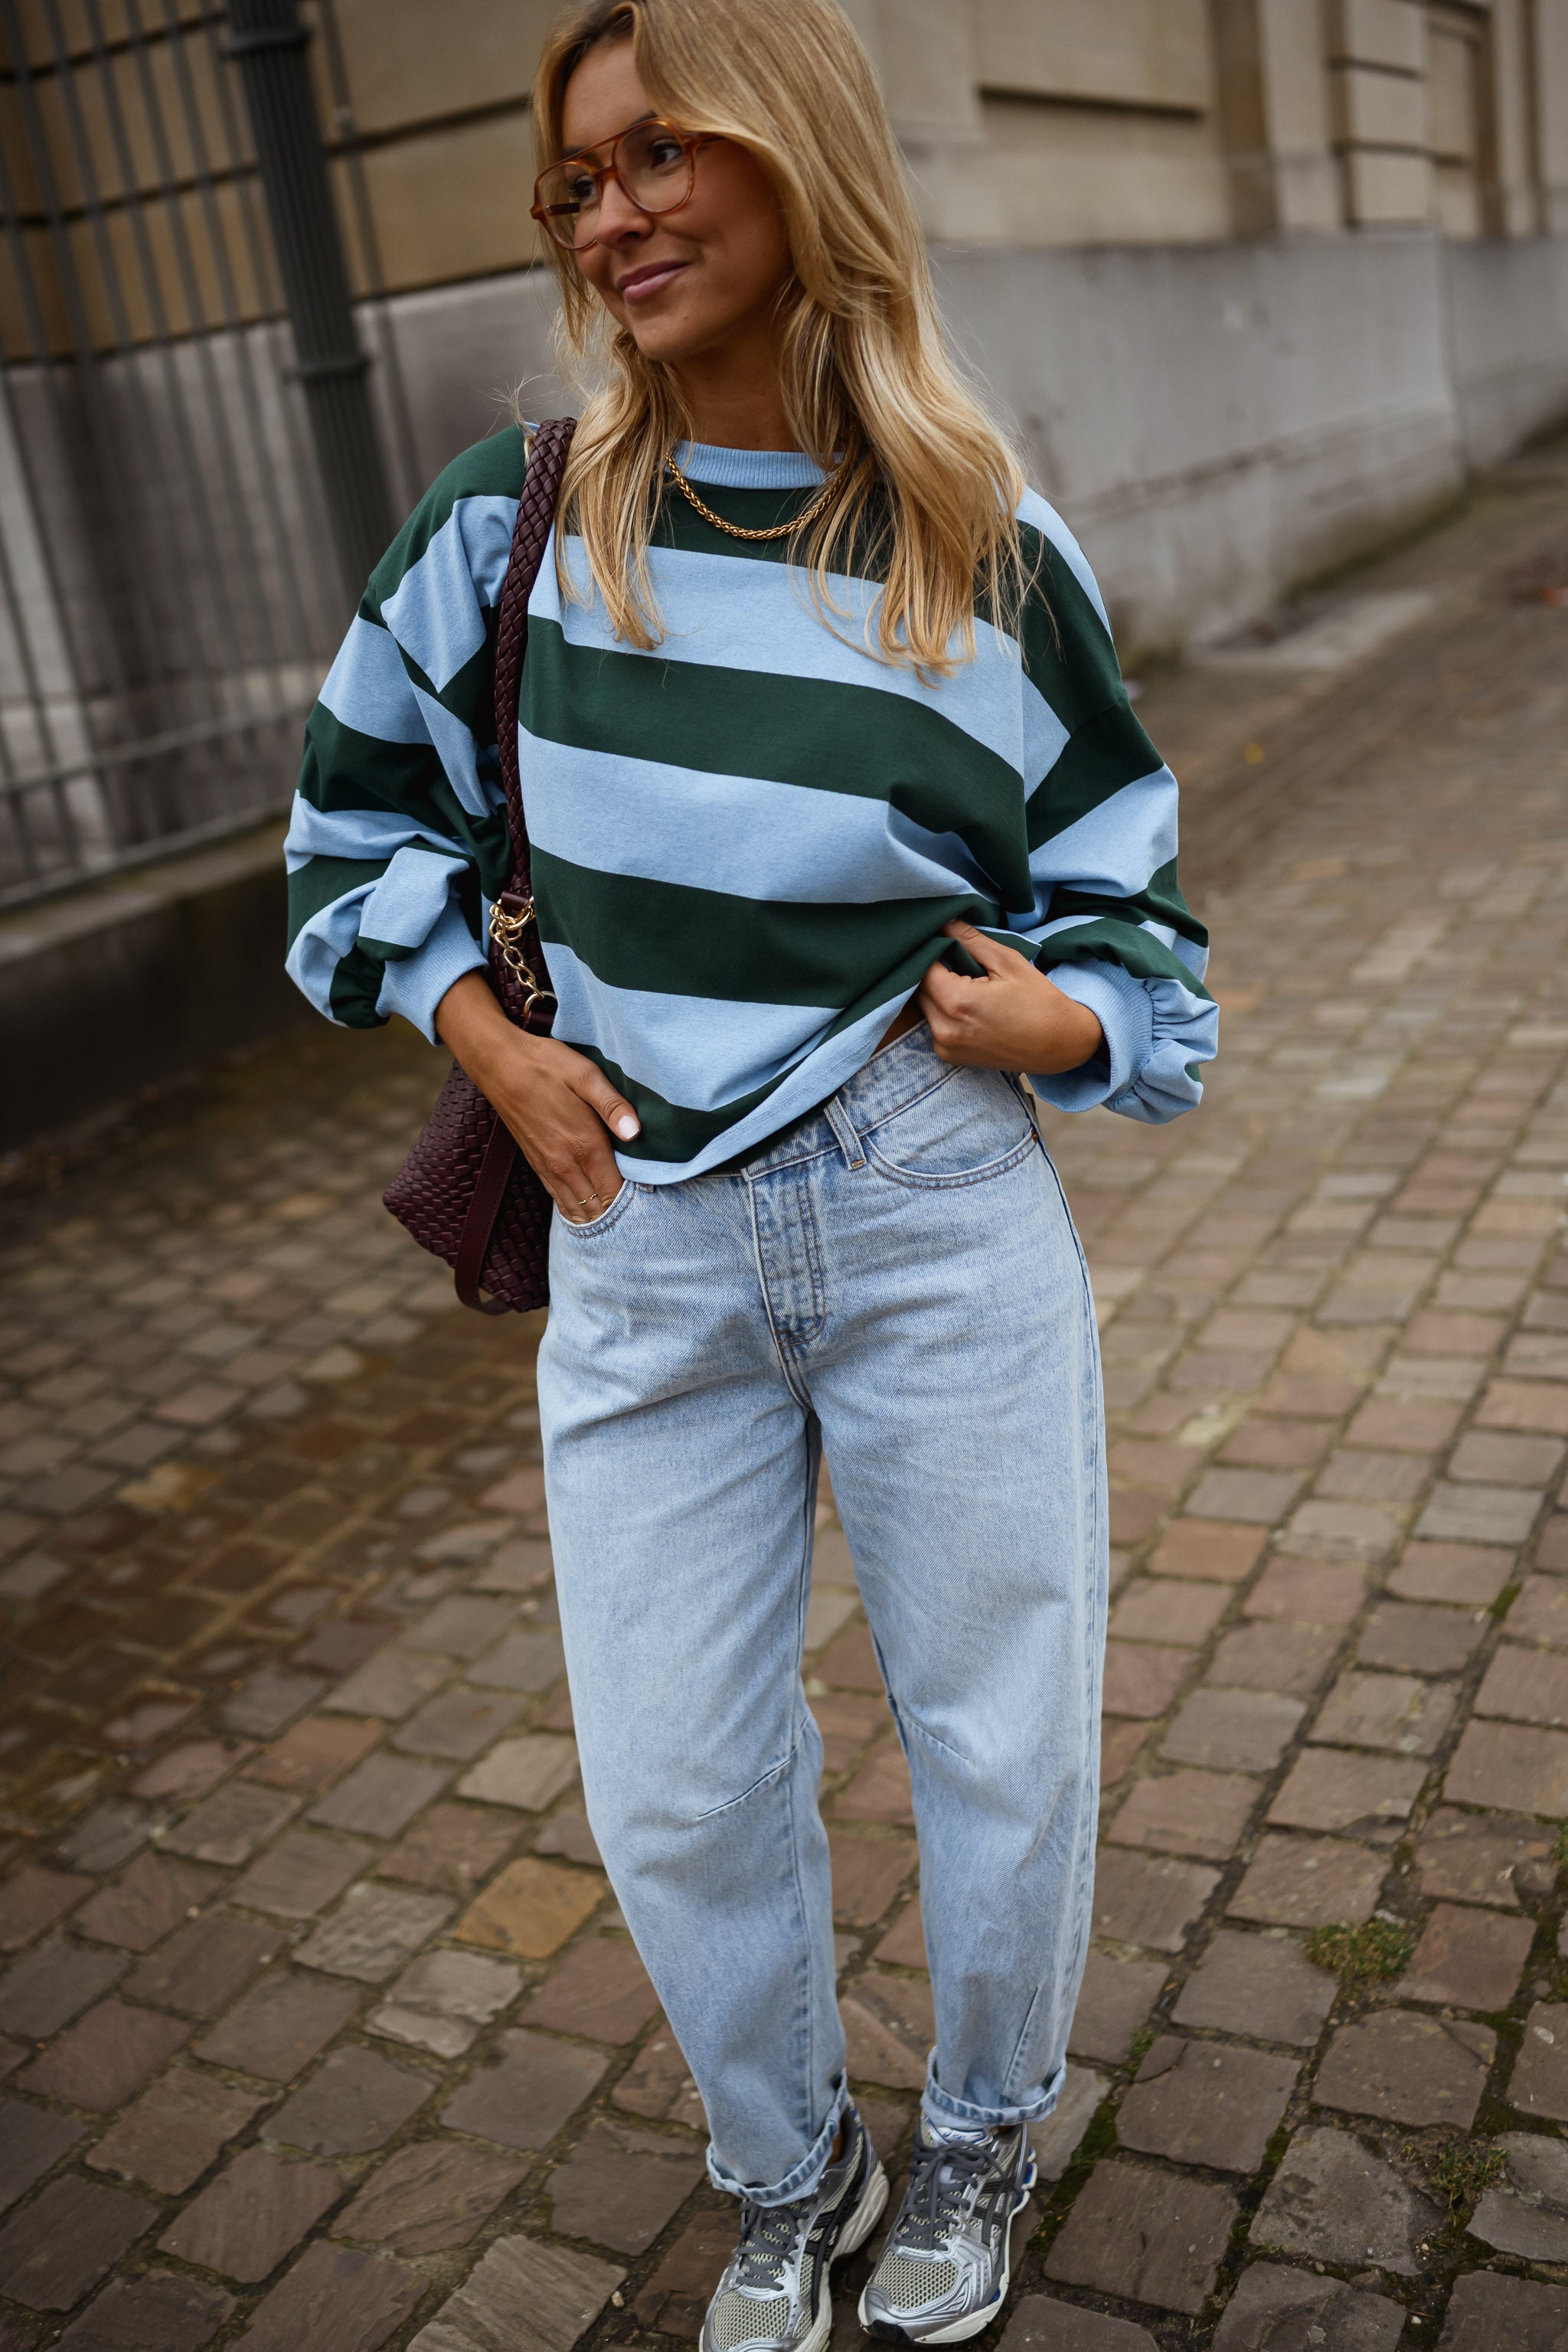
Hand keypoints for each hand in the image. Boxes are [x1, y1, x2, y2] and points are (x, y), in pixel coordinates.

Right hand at [435, 971, 637, 1222]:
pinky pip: (559, 1200)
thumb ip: (613, 1105)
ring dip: (597, 1218)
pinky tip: (589, 1211)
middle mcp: (565, 1164)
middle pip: (597, 1208)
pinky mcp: (536, 1164)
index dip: (634, 1204)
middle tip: (642, 1216)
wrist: (499, 1065)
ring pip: (577, 1210)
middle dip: (619, 1216)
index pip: (614, 1191)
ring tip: (619, 1220)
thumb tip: (636, 1132)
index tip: (652, 1203)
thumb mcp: (585, 1075)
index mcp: (584, 1144)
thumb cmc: (546, 1065)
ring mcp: (548, 1167)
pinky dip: (577, 1211)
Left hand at [917, 920, 1103, 1074]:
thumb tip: (945, 921)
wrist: (1059, 1044)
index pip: (923, 967)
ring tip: (963, 982)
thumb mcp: (1008, 962)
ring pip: (924, 1007)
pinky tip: (966, 1004)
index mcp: (958, 1003)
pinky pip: (934, 1025)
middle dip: (932, 971)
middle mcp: (944, 1029)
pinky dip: (942, 1012)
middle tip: (956, 960)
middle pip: (919, 989)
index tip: (945, 940)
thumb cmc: (1039, 1001)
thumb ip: (971, 940)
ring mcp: (945, 1047)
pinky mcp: (950, 1057)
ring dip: (936, 992)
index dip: (932, 950)